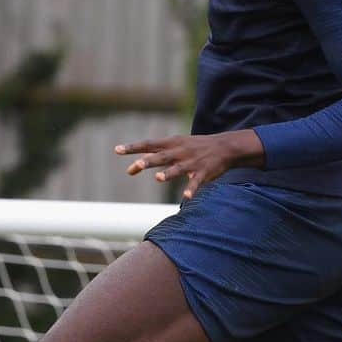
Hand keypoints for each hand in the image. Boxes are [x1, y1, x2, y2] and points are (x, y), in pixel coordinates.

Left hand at [116, 129, 264, 198]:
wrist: (224, 147)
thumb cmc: (194, 147)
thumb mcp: (175, 146)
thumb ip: (154, 156)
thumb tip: (132, 167)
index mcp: (171, 144)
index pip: (148, 144)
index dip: (133, 147)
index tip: (117, 150)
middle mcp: (179, 152)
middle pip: (160, 157)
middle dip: (147, 161)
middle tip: (133, 167)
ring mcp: (191, 162)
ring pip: (177, 169)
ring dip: (168, 173)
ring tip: (158, 178)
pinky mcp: (203, 173)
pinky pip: (195, 183)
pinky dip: (191, 189)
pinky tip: (185, 197)